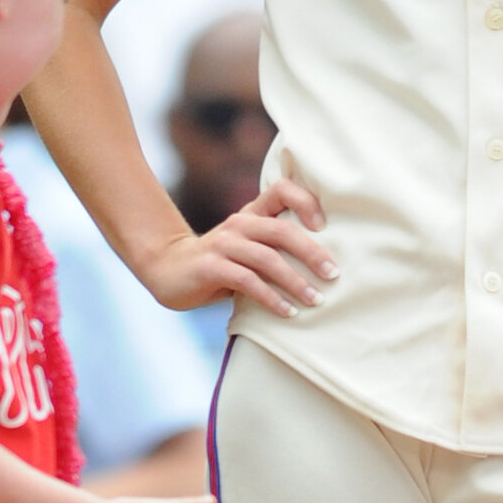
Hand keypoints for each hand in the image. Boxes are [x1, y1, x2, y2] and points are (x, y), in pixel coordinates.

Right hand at [137, 173, 335, 320]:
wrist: (169, 269)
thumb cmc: (221, 262)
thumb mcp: (248, 247)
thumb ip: (275, 247)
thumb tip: (325, 265)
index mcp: (251, 213)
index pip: (281, 190)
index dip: (306, 201)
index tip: (326, 225)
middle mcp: (239, 224)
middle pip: (282, 230)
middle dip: (312, 253)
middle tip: (333, 274)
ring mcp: (223, 244)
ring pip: (267, 258)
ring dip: (295, 281)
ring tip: (315, 299)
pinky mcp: (211, 267)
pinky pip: (247, 282)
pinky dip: (271, 299)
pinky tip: (287, 312)